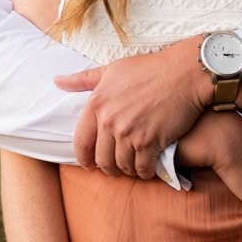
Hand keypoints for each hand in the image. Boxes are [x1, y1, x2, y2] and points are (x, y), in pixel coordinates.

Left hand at [56, 41, 207, 179]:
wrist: (184, 73)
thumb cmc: (150, 68)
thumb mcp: (113, 69)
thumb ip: (84, 79)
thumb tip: (57, 81)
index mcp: (97, 103)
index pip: (81, 141)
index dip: (84, 158)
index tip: (90, 164)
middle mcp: (109, 120)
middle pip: (102, 159)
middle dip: (108, 168)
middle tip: (116, 169)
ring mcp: (129, 132)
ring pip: (121, 166)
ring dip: (127, 170)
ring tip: (134, 167)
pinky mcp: (150, 142)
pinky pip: (142, 168)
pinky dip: (145, 172)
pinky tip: (149, 168)